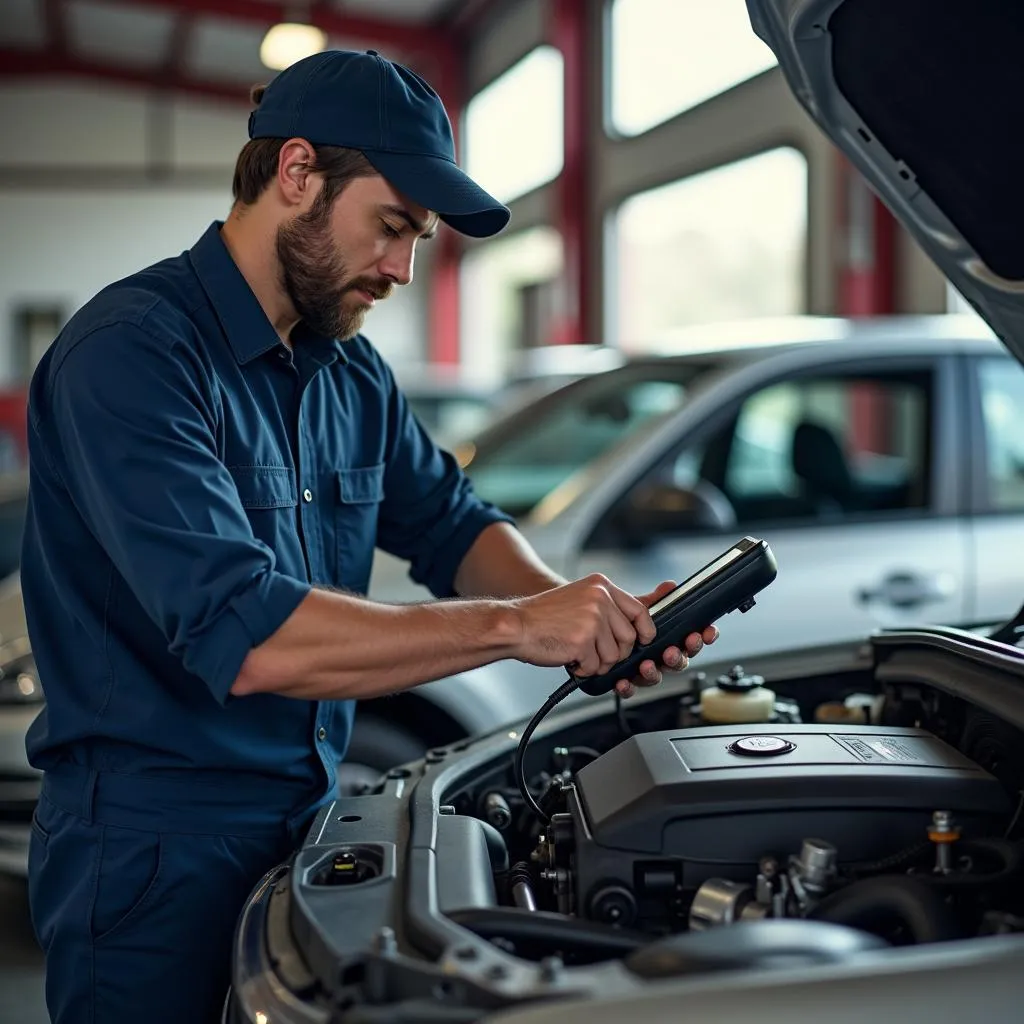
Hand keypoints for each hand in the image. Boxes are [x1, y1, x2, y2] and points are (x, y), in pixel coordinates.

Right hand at [511, 573, 655, 678]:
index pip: (640, 609)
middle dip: (615, 652)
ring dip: (596, 662)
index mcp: (601, 585)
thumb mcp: (581, 598)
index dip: (645, 630)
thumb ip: (608, 607)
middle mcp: (599, 598)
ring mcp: (592, 619)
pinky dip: (582, 669)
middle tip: (593, 650)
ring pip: (613, 656)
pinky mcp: (582, 640)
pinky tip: (568, 656)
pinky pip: (595, 666)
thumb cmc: (544, 617)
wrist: (515, 624)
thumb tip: (638, 626)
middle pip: (629, 637)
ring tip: (576, 651)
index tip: (643, 640)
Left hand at [614, 580, 718, 698]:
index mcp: (671, 640)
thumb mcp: (641, 609)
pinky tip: (623, 681)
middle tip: (672, 651)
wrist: (599, 633)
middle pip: (679, 662)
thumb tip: (670, 586)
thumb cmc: (626, 624)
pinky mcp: (628, 681)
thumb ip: (657, 600)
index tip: (706, 632)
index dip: (703, 637)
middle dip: (678, 657)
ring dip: (653, 672)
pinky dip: (628, 686)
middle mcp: (661, 657)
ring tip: (646, 665)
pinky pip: (631, 687)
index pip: (692, 640)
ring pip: (657, 677)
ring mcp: (646, 670)